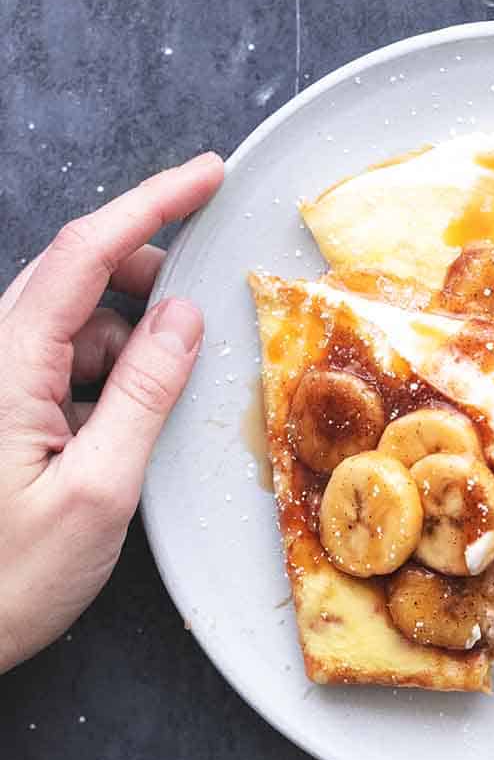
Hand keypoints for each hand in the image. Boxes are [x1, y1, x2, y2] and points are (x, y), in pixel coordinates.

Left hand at [0, 153, 223, 671]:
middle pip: (72, 279)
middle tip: (201, 309)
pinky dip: (96, 381)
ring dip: (120, 343)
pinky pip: (49, 368)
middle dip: (144, 278)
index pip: (83, 252)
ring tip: (152, 404)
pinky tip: (114, 434)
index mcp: (4, 366)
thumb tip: (183, 317)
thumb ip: (143, 394)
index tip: (206, 175)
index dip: (150, 203)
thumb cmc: (0, 584)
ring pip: (64, 326)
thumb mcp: (96, 493)